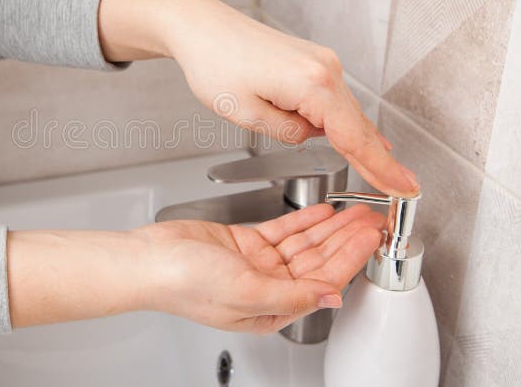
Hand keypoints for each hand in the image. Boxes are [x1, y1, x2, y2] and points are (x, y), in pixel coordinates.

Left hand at [98, 0, 419, 196]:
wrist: (202, 27)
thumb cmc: (215, 63)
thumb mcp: (246, 114)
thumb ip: (288, 133)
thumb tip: (311, 135)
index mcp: (312, 84)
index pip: (354, 137)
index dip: (380, 168)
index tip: (403, 188)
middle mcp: (325, 68)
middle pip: (358, 125)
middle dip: (380, 160)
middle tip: (405, 188)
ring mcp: (322, 62)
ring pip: (347, 112)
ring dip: (357, 140)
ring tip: (383, 172)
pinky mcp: (312, 61)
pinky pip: (335, 99)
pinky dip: (345, 121)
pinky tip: (360, 138)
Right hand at [134, 203, 383, 332]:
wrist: (148, 259)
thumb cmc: (183, 283)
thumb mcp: (245, 292)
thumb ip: (293, 296)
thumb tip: (331, 298)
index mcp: (271, 310)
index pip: (323, 281)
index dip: (350, 258)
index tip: (370, 238)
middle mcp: (268, 288)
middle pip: (318, 260)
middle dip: (347, 239)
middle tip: (372, 219)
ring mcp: (257, 264)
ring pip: (304, 243)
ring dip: (330, 226)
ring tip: (355, 210)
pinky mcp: (244, 243)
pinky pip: (282, 230)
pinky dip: (303, 219)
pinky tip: (323, 210)